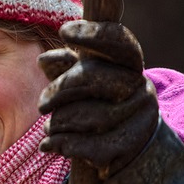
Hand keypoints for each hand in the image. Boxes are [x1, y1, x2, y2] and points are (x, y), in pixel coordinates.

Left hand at [38, 20, 158, 176]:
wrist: (131, 152)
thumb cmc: (100, 108)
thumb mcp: (84, 83)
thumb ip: (67, 68)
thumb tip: (46, 60)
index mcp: (130, 66)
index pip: (120, 42)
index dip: (94, 34)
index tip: (64, 31)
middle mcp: (141, 88)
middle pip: (94, 77)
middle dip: (60, 89)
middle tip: (42, 104)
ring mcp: (140, 118)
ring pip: (89, 115)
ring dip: (59, 123)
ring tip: (48, 128)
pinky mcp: (131, 147)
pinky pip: (89, 145)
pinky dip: (63, 144)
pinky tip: (49, 144)